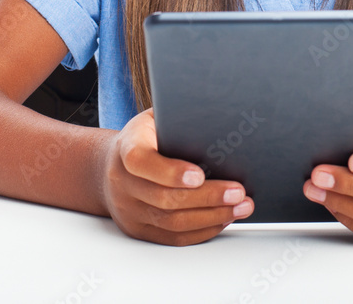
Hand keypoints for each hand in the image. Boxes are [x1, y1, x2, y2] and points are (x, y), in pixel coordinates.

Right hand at [100, 108, 254, 244]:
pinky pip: (172, 237)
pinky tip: (223, 219)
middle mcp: (122, 182)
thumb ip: (179, 119)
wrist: (112, 166)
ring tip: (240, 207)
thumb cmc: (146, 137)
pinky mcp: (139, 229)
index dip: (170, 171)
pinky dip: (202, 231)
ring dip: (211, 217)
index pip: (141, 161)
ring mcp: (128, 210)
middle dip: (208, 197)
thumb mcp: (156, 118)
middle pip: (165, 198)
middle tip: (238, 192)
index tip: (200, 174)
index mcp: (126, 148)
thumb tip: (219, 116)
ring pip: (172, 222)